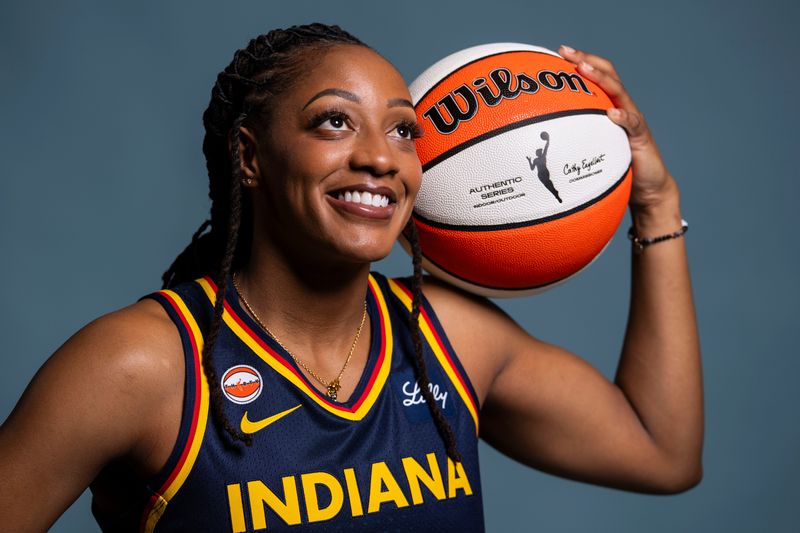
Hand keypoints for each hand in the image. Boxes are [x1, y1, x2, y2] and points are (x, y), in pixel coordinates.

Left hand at [559, 45, 679, 215]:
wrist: (646, 188)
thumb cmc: (614, 168)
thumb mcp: (590, 150)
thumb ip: (572, 141)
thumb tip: (535, 146)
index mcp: (609, 107)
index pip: (597, 76)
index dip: (580, 61)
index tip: (559, 52)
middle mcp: (622, 107)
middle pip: (607, 75)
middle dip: (586, 61)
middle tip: (567, 52)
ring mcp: (633, 120)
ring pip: (619, 92)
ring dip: (601, 79)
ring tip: (584, 69)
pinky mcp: (641, 138)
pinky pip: (632, 124)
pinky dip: (623, 116)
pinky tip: (612, 113)